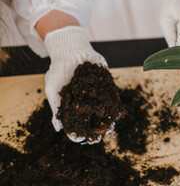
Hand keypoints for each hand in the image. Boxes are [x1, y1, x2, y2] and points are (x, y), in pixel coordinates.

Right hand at [44, 26, 112, 143]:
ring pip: (103, 112)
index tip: (81, 138)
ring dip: (107, 121)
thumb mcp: (54, 89)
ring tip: (109, 127)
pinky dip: (113, 106)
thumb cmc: (59, 70)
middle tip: (99, 136)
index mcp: (72, 107)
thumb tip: (58, 129)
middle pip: (92, 121)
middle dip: (96, 130)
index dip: (78, 133)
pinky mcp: (106, 86)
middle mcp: (85, 104)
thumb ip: (56, 108)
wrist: (71, 50)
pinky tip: (116, 113)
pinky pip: (111, 98)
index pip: (76, 125)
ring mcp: (96, 95)